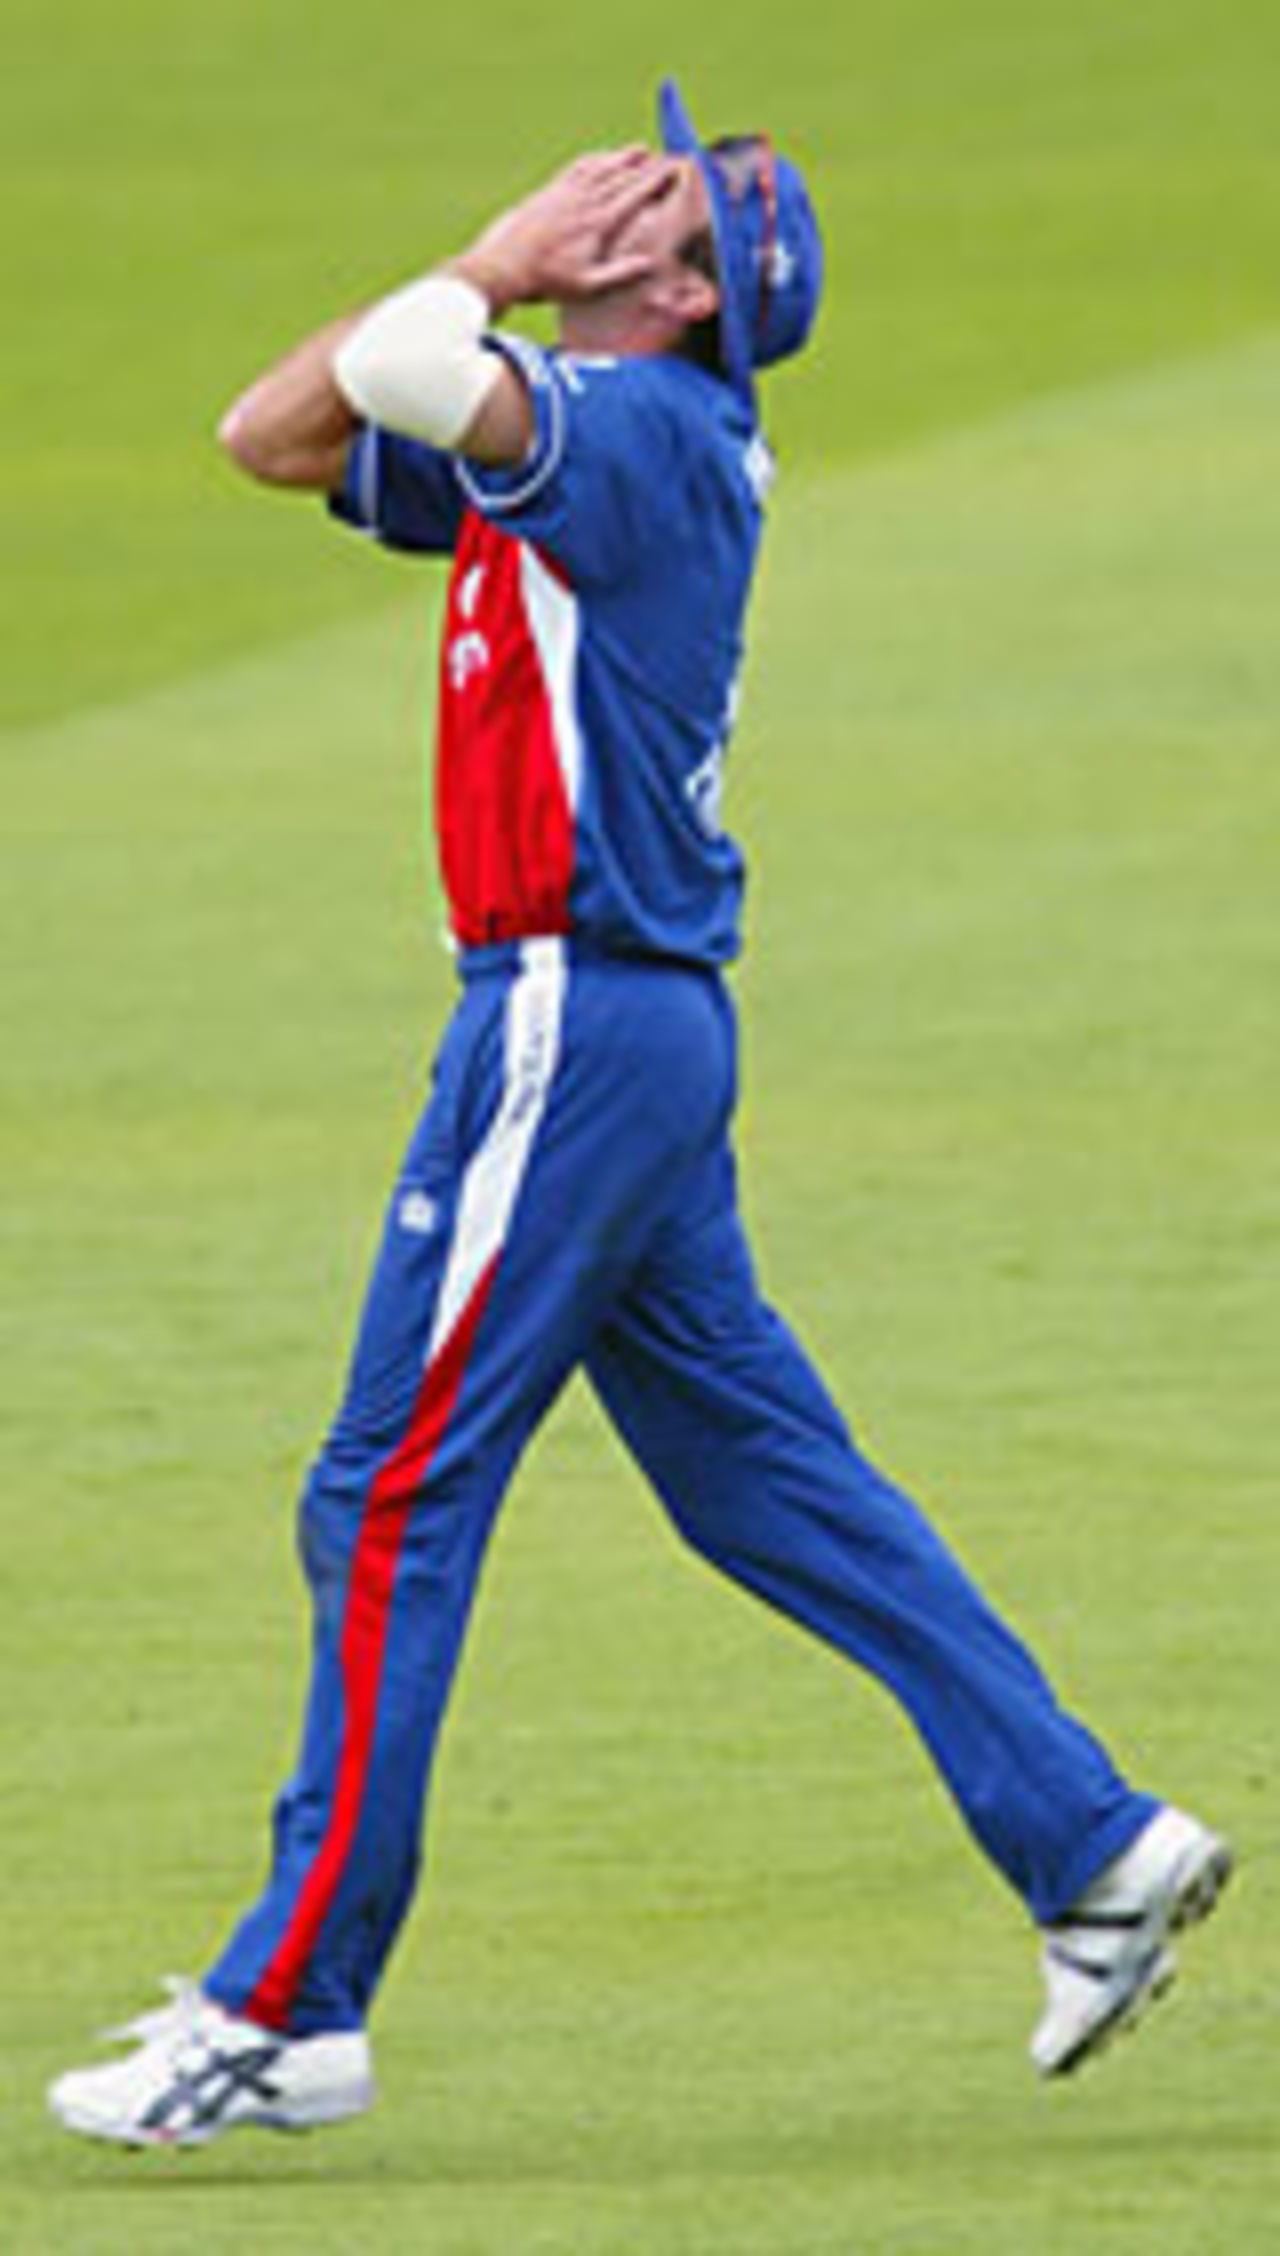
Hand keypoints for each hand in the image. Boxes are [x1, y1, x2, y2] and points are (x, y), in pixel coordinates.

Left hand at [453, 146, 679, 313]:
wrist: (505, 265)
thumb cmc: (546, 280)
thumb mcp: (587, 286)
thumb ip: (620, 273)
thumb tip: (649, 264)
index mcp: (599, 223)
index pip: (635, 193)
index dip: (657, 179)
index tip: (676, 169)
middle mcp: (585, 201)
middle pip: (623, 175)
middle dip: (648, 164)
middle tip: (666, 157)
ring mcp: (567, 192)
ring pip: (602, 166)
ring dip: (623, 157)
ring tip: (641, 149)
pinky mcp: (551, 191)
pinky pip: (578, 168)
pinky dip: (594, 160)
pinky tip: (602, 157)